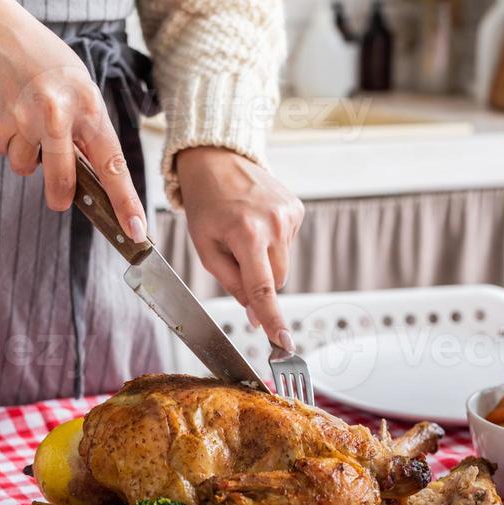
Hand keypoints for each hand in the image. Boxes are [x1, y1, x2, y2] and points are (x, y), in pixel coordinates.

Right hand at [0, 0, 146, 241]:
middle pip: (63, 180)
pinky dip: (5, 139)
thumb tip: (93, 178)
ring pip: (27, 167)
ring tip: (24, 117)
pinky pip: (3, 151)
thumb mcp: (79, 86)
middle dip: (61, 195)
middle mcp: (55, 113)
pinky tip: (5, 110)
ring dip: (27, 153)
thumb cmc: (41, 60)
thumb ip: (87, 130)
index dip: (125, 201)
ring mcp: (21, 119)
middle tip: (60, 199)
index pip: (112, 163)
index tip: (136, 230)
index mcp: (87, 105)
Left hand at [177, 147, 303, 348]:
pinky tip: (256, 221)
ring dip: (265, 260)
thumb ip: (232, 284)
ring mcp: (289, 215)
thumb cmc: (206, 205)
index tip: (284, 344)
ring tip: (243, 232)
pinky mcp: (297, 208)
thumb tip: (256, 316)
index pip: (263, 289)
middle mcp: (274, 224)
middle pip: (277, 280)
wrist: (218, 160)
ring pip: (282, 264)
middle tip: (235, 257)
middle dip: (259, 281)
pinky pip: (287, 244)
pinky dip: (272, 242)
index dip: (273, 320)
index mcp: (247, 234)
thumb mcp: (206, 248)